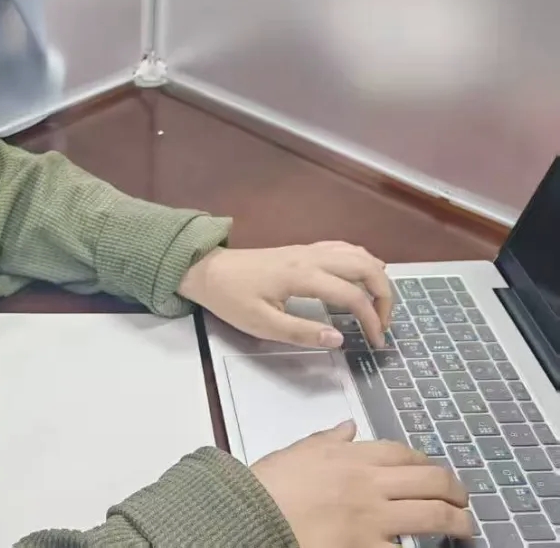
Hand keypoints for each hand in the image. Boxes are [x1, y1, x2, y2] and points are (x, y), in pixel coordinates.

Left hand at [178, 241, 392, 348]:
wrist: (207, 271)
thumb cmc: (231, 298)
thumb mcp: (262, 324)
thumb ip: (301, 332)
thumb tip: (339, 339)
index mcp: (303, 276)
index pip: (353, 296)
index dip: (371, 320)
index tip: (376, 342)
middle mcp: (312, 257)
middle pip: (366, 267)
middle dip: (384, 295)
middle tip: (383, 324)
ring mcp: (308, 250)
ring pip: (358, 254)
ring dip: (376, 277)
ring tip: (376, 306)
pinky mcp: (302, 250)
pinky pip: (342, 249)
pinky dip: (361, 262)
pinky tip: (361, 278)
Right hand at [252, 421, 470, 545]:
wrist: (251, 515)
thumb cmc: (269, 484)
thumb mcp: (298, 451)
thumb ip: (328, 439)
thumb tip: (349, 427)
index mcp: (351, 456)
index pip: (402, 454)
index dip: (426, 463)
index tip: (435, 472)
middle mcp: (369, 484)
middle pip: (429, 481)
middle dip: (455, 490)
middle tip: (462, 499)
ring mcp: (373, 519)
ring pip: (433, 516)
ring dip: (456, 521)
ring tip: (464, 526)